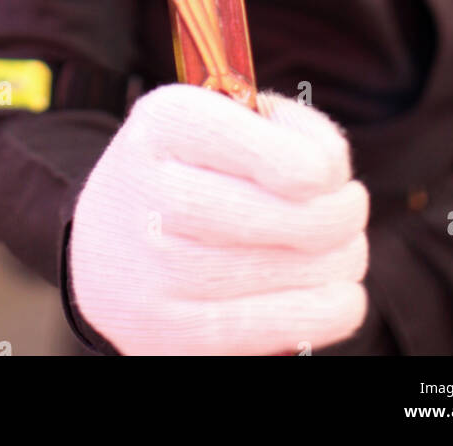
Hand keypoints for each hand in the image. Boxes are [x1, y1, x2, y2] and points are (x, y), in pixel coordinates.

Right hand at [67, 83, 368, 355]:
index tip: (329, 174)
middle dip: (344, 215)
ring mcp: (160, 272)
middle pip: (295, 217)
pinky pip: (279, 327)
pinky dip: (329, 311)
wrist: (103, 249)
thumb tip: (331, 171)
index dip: (322, 169)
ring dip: (342, 260)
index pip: (269, 151)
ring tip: (341, 248)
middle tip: (349, 208)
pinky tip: (337, 293)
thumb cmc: (185, 171)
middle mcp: (154, 195)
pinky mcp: (175, 335)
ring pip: (296, 272)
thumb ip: (283, 125)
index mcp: (164, 123)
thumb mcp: (217, 117)